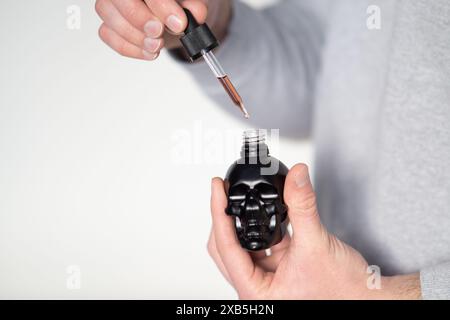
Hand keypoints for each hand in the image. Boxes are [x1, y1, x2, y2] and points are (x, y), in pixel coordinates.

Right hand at [95, 0, 230, 60]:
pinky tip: (149, 51)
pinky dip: (131, 48)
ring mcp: (111, 4)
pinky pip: (108, 35)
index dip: (161, 6)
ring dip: (137, 38)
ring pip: (111, 19)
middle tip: (160, 34)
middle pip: (120, 0)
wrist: (174, 17)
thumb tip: (196, 14)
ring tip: (158, 45)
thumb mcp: (191, 3)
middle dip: (142, 21)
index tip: (178, 24)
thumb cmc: (178, 5)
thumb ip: (194, 6)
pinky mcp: (108, 24)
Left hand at [208, 164, 421, 298]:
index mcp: (256, 292)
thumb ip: (303, 206)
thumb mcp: (317, 243)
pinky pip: (260, 243)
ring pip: (240, 244)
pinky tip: (264, 209)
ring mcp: (265, 277)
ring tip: (238, 196)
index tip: (216, 188)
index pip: (226, 246)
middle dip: (224, 217)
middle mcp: (257, 287)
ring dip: (241, 221)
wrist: (365, 296)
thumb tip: (296, 176)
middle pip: (224, 247)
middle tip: (223, 190)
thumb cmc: (343, 290)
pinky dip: (260, 225)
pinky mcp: (277, 268)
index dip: (219, 212)